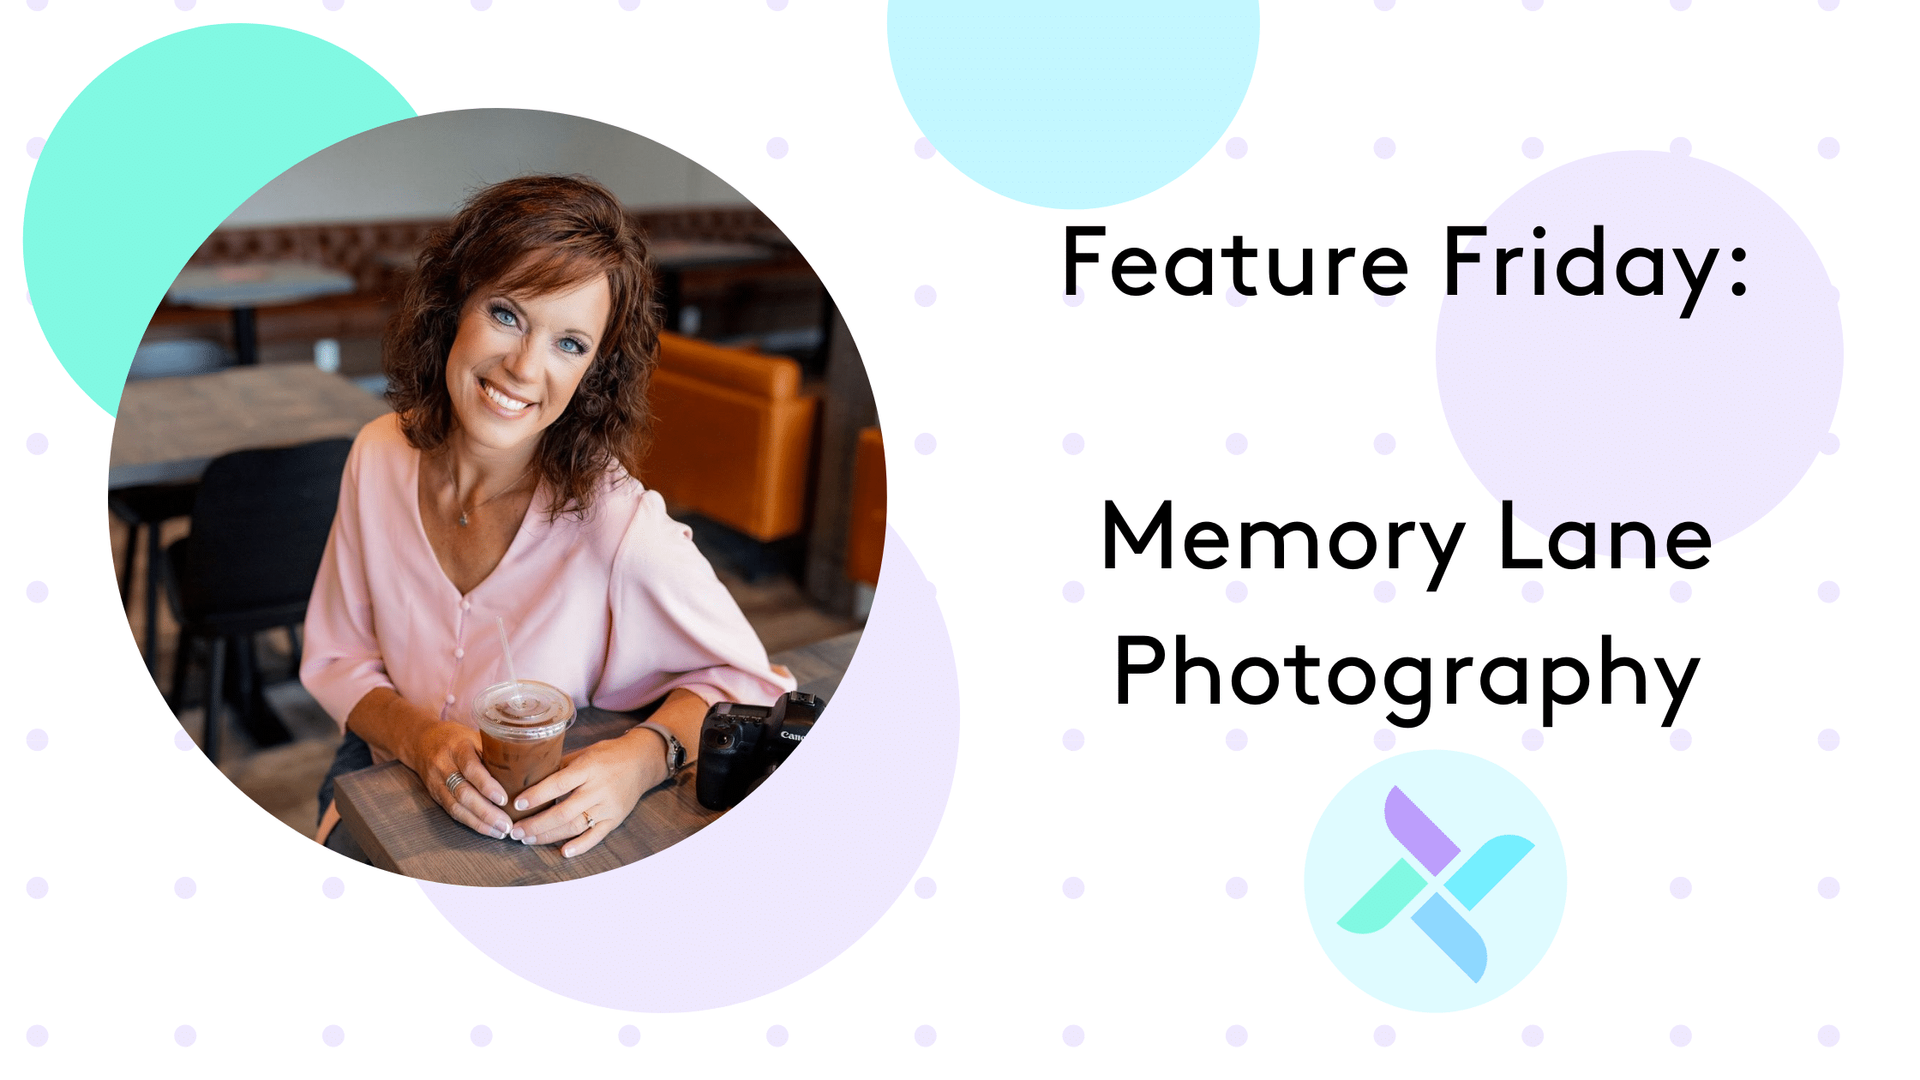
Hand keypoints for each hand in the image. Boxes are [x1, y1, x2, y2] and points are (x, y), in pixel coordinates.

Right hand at [406, 720, 512, 838]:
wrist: (422, 741)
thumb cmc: (459, 738)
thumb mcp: (476, 736)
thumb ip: (496, 751)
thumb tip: (528, 767)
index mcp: (458, 747)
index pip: (471, 768)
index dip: (487, 785)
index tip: (504, 799)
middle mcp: (444, 766)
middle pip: (463, 793)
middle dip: (486, 812)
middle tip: (507, 824)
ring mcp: (437, 782)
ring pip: (456, 807)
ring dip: (480, 822)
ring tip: (501, 831)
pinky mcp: (436, 795)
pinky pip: (453, 812)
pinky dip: (471, 823)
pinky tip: (488, 829)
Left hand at [508, 726, 668, 856]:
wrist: (643, 761)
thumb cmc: (609, 754)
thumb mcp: (584, 753)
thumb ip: (560, 767)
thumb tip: (529, 779)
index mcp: (589, 768)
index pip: (559, 784)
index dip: (537, 796)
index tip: (517, 805)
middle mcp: (599, 789)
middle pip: (564, 812)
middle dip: (536, 824)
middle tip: (515, 831)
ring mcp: (609, 806)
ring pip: (575, 826)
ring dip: (549, 836)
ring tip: (528, 839)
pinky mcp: (615, 819)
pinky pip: (596, 836)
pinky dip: (580, 846)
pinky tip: (563, 852)